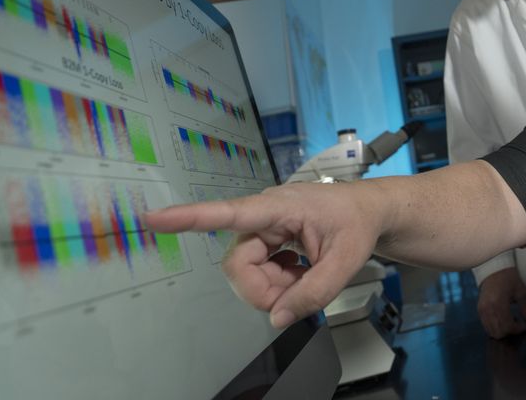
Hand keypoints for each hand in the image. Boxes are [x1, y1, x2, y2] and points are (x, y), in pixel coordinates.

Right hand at [143, 182, 383, 328]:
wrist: (371, 212)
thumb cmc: (358, 223)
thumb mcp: (346, 261)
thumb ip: (314, 292)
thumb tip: (277, 318)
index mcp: (280, 207)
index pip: (230, 213)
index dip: (190, 218)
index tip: (154, 219)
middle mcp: (265, 215)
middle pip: (239, 266)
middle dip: (266, 289)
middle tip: (300, 288)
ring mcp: (264, 229)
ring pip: (247, 274)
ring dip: (275, 286)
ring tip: (306, 274)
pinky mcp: (267, 241)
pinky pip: (258, 273)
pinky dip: (279, 282)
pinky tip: (300, 270)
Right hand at [476, 267, 525, 338]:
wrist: (494, 268)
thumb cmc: (508, 278)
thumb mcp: (521, 293)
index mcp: (499, 303)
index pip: (507, 327)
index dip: (518, 330)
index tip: (524, 326)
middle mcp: (488, 308)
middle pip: (499, 332)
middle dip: (510, 332)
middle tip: (518, 324)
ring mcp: (482, 309)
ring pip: (492, 332)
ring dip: (502, 331)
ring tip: (510, 321)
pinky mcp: (479, 310)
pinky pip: (486, 326)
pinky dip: (495, 327)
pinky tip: (503, 319)